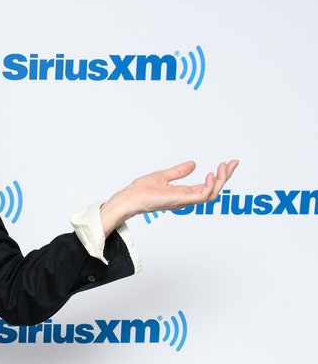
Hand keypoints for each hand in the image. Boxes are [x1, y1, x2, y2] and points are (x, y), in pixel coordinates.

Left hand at [100, 159, 238, 234]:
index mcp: (184, 192)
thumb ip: (179, 171)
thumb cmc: (142, 190)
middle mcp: (187, 198)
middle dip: (226, 176)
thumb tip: (193, 164)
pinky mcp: (181, 201)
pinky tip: (210, 174)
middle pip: (214, 189)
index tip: (228, 163)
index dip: (219, 175)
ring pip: (212, 193)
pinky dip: (209, 186)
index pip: (207, 185)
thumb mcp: (163, 176)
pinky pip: (202, 196)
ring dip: (221, 180)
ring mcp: (185, 200)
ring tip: (224, 167)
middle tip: (233, 163)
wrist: (130, 197)